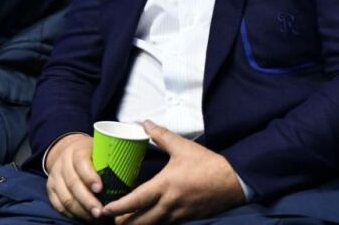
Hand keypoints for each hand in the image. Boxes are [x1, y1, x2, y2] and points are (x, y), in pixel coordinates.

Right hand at [45, 133, 102, 221]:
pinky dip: (71, 213)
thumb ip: (110, 161)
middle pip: (73, 183)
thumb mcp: (100, 150)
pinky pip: (59, 205)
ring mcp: (55, 176)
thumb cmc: (92, 153)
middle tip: (100, 212)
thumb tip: (131, 177)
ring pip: (65, 197)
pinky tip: (83, 217)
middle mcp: (63, 162)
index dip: (90, 176)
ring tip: (95, 218)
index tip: (100, 189)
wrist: (69, 151)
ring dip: (81, 211)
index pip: (81, 162)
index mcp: (77, 150)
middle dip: (87, 200)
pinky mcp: (50, 188)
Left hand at [102, 120, 245, 224]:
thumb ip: (161, 135)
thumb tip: (145, 123)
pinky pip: (166, 224)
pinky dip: (154, 223)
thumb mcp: (183, 147)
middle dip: (124, 223)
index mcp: (165, 186)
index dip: (118, 207)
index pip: (136, 201)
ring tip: (125, 222)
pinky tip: (149, 219)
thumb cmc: (208, 164)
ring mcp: (178, 214)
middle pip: (140, 222)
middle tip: (110, 219)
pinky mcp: (187, 218)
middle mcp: (169, 204)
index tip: (105, 210)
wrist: (234, 181)